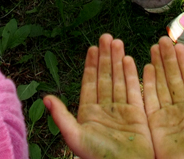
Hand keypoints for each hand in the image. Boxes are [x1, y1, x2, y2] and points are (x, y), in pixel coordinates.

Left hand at [45, 34, 153, 158]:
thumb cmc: (98, 158)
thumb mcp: (75, 137)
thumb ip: (61, 116)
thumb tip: (46, 98)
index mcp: (88, 114)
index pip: (89, 83)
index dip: (91, 65)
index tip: (92, 47)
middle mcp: (105, 109)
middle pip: (105, 77)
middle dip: (106, 57)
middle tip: (106, 36)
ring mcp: (122, 111)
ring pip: (119, 80)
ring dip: (118, 61)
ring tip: (117, 42)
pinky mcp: (137, 115)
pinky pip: (134, 90)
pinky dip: (132, 75)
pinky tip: (130, 60)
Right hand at [144, 37, 183, 158]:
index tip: (178, 45)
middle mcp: (182, 109)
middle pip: (173, 78)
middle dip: (168, 58)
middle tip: (162, 39)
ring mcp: (167, 115)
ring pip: (161, 84)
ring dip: (157, 65)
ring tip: (154, 47)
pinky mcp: (154, 123)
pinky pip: (149, 98)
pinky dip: (147, 82)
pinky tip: (146, 66)